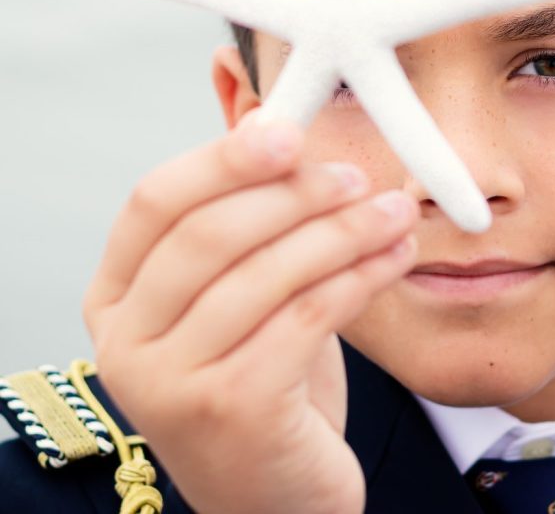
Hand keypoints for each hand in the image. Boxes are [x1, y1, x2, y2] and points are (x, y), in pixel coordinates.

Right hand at [83, 113, 418, 513]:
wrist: (277, 492)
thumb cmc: (263, 376)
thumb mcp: (243, 291)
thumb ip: (248, 217)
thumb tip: (270, 118)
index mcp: (117, 296)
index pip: (156, 202)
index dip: (222, 157)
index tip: (288, 130)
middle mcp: (125, 341)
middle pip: (211, 233)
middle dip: (295, 194)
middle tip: (356, 175)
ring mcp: (167, 383)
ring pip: (266, 274)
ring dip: (344, 231)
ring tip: (396, 210)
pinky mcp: (228, 411)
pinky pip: (307, 316)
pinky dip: (360, 275)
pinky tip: (397, 255)